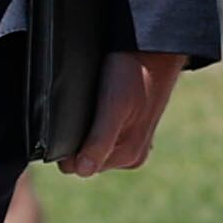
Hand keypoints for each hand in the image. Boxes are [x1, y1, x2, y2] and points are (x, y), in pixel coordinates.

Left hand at [60, 52, 184, 176]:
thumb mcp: (113, 105)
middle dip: (79, 139)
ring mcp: (133, 144)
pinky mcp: (132, 131)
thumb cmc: (134, 73)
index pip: (79, 167)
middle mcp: (132, 156)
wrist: (155, 51)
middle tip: (85, 109)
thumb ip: (99, 141)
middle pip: (86, 158)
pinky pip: (103, 135)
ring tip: (94, 104)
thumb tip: (83, 170)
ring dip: (87, 131)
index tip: (72, 121)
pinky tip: (101, 105)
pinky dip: (96, 124)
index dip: (67, 148)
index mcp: (128, 155)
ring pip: (93, 146)